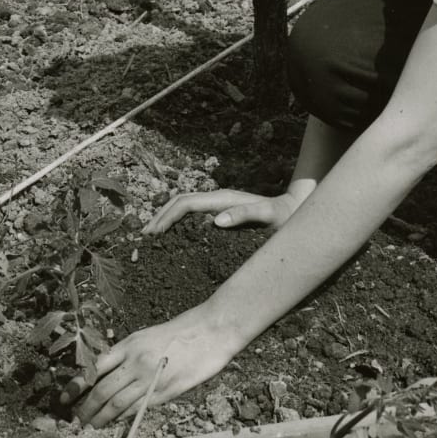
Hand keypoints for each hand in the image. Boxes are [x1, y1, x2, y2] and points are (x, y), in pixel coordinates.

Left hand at [60, 305, 246, 428]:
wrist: (210, 331)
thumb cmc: (180, 333)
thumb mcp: (146, 337)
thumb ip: (127, 355)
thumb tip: (105, 374)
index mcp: (129, 345)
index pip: (95, 367)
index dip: (77, 385)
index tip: (64, 398)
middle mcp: (136, 361)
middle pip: (102, 389)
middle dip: (85, 408)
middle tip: (74, 421)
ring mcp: (151, 378)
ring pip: (117, 403)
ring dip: (100, 418)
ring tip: (88, 428)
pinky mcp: (166, 391)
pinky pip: (138, 408)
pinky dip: (123, 418)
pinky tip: (114, 425)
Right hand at [142, 188, 299, 235]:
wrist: (294, 210)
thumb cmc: (282, 216)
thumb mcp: (267, 216)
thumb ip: (244, 215)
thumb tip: (215, 221)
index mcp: (222, 199)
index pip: (185, 204)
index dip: (167, 217)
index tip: (154, 233)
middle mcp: (216, 199)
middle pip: (178, 202)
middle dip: (159, 217)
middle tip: (143, 237)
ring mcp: (217, 206)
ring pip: (182, 208)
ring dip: (165, 219)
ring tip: (150, 237)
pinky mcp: (220, 213)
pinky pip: (192, 216)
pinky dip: (176, 223)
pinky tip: (171, 238)